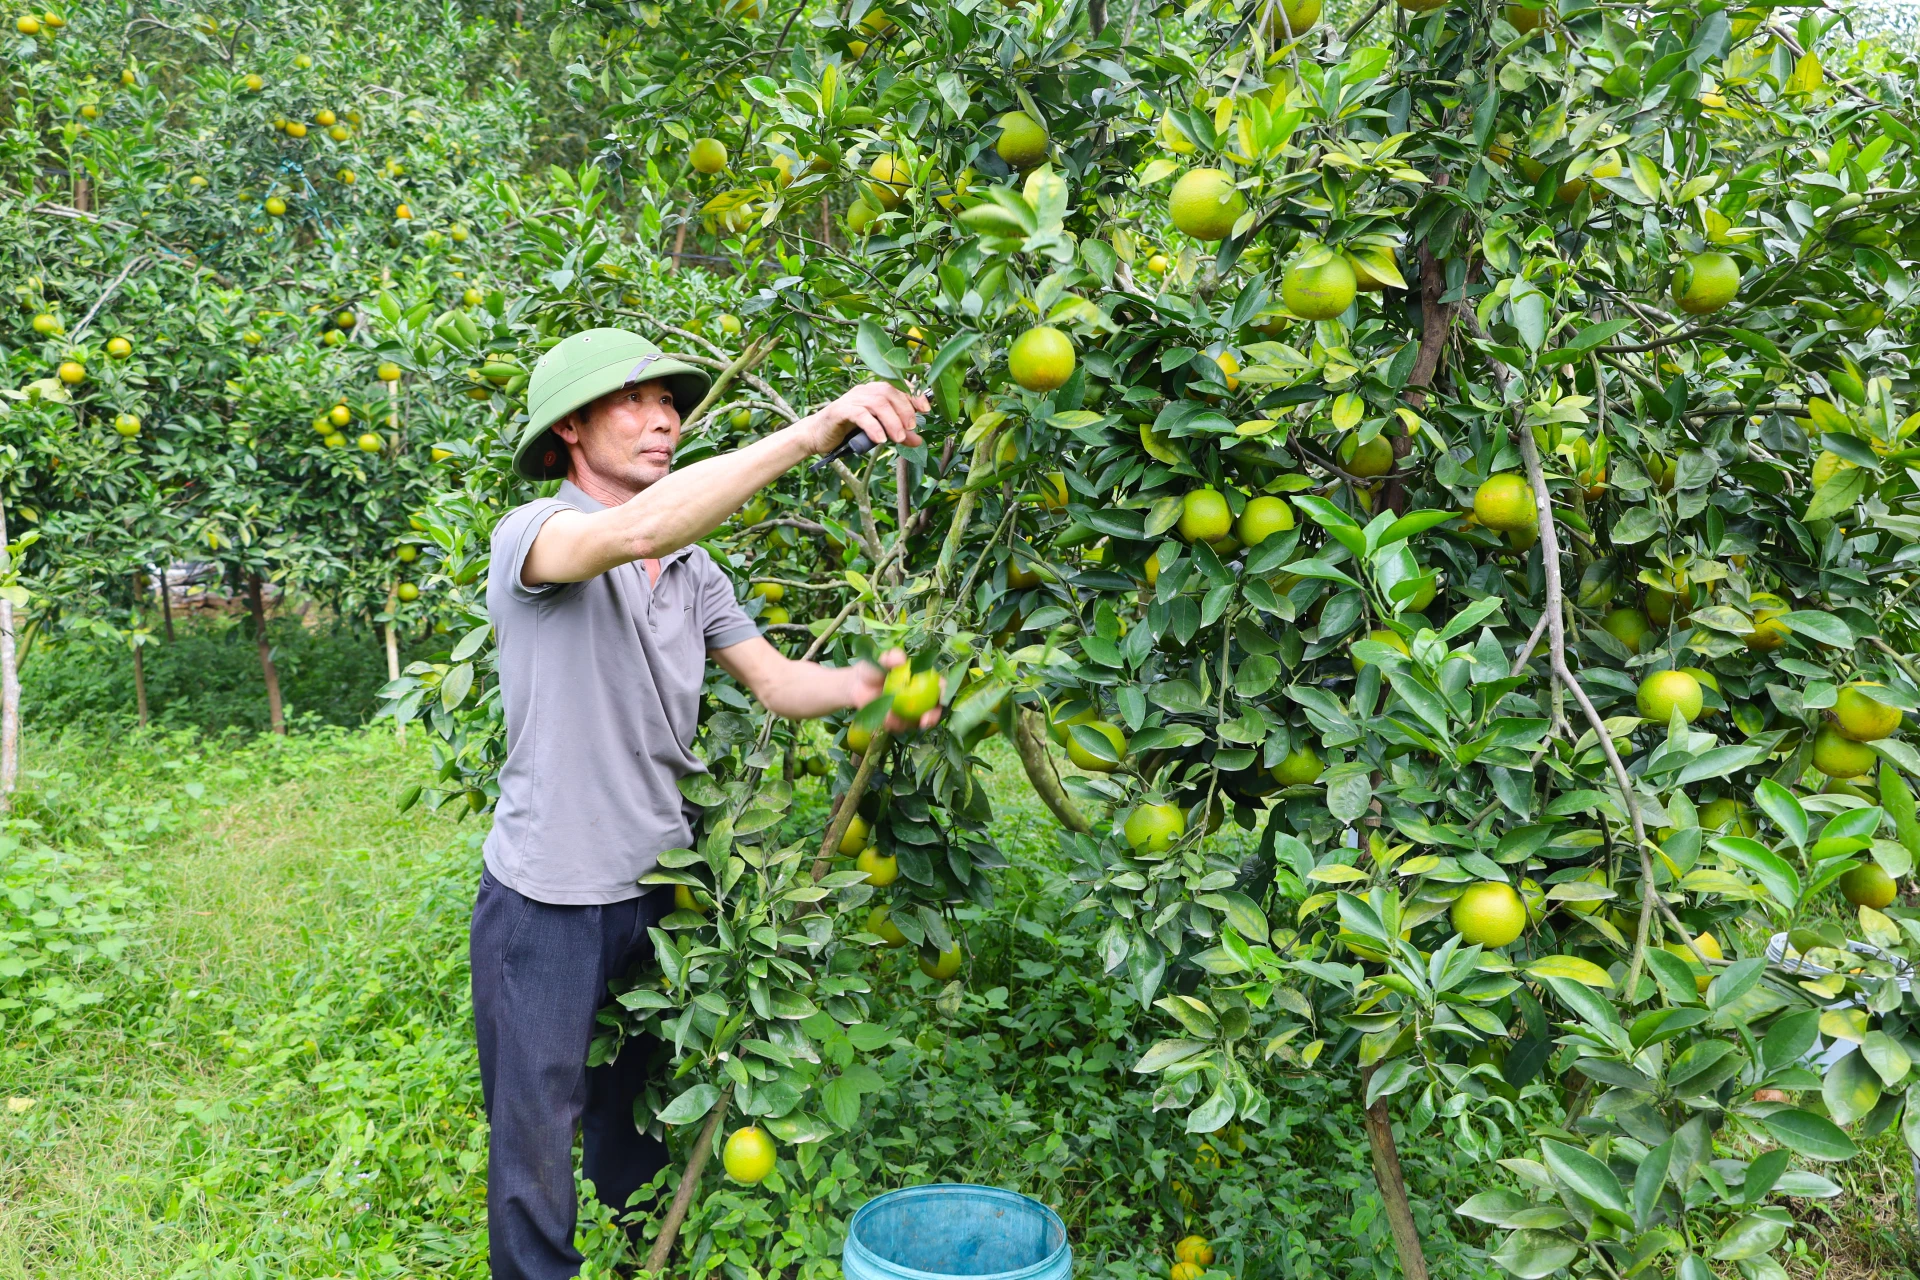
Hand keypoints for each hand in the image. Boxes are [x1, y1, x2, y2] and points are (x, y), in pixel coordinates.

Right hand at [798, 382, 929, 457]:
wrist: (818, 436)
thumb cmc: (848, 432)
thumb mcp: (878, 433)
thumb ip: (898, 434)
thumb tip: (919, 441)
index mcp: (874, 392)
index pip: (898, 387)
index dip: (914, 395)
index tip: (925, 410)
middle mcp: (864, 391)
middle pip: (889, 393)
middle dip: (904, 410)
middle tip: (910, 429)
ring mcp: (851, 399)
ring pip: (877, 403)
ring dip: (891, 421)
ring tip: (898, 438)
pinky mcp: (840, 410)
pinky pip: (860, 415)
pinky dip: (873, 426)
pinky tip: (880, 439)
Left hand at [846, 648, 942, 733]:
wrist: (856, 685)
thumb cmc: (873, 669)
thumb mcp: (880, 660)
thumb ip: (890, 657)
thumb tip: (900, 659)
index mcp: (923, 680)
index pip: (940, 687)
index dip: (944, 692)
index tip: (940, 697)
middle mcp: (921, 697)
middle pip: (935, 709)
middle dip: (934, 717)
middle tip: (925, 720)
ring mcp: (911, 712)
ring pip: (919, 722)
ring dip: (913, 724)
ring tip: (898, 720)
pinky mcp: (899, 722)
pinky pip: (901, 727)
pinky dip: (895, 724)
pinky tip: (886, 719)